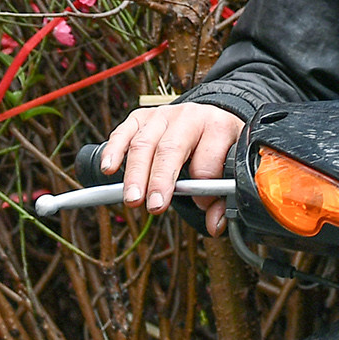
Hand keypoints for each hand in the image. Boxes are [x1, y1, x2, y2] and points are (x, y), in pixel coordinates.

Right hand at [102, 102, 245, 235]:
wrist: (208, 118)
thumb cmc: (218, 145)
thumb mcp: (229, 166)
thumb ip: (223, 198)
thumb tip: (215, 224)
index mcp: (218, 127)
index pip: (206, 160)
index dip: (202, 187)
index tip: (199, 205)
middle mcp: (189, 116)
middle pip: (171, 148)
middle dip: (160, 179)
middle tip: (154, 206)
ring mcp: (163, 115)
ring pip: (144, 143)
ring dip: (135, 173)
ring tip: (133, 199)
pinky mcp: (141, 117)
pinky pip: (123, 132)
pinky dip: (114, 150)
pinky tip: (108, 168)